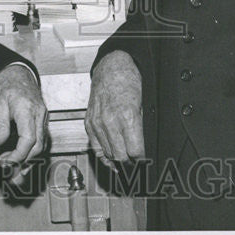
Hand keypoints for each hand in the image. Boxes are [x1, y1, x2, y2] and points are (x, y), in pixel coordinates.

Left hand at [0, 64, 47, 182]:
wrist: (19, 74)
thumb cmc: (8, 86)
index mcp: (27, 110)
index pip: (28, 139)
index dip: (18, 155)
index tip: (5, 162)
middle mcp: (40, 115)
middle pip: (37, 146)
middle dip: (23, 161)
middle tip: (6, 168)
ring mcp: (44, 118)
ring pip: (42, 145)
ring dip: (29, 161)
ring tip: (16, 173)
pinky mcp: (43, 121)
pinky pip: (41, 140)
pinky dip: (33, 152)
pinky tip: (23, 161)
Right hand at [85, 50, 144, 165]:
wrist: (110, 68)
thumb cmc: (129, 81)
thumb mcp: (143, 103)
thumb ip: (142, 127)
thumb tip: (144, 147)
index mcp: (127, 116)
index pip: (135, 151)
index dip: (142, 159)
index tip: (146, 161)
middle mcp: (110, 121)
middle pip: (121, 156)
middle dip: (131, 163)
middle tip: (138, 167)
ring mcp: (97, 123)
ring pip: (108, 154)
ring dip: (118, 161)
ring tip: (127, 164)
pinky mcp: (89, 123)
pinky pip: (95, 147)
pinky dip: (104, 155)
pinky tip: (112, 159)